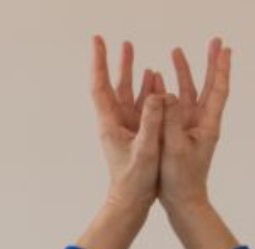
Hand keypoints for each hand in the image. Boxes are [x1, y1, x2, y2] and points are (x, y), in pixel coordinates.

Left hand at [90, 36, 165, 214]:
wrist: (131, 201)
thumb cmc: (135, 180)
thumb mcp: (146, 150)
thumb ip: (152, 122)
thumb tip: (157, 93)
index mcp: (110, 123)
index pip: (100, 86)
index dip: (99, 62)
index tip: (97, 42)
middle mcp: (114, 121)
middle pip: (111, 84)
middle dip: (114, 62)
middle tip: (116, 41)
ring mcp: (125, 126)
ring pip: (125, 91)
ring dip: (129, 71)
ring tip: (132, 50)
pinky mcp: (135, 132)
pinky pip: (139, 104)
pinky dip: (145, 87)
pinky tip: (153, 77)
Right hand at [161, 38, 230, 212]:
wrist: (182, 201)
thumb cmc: (181, 179)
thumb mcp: (175, 147)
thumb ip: (171, 120)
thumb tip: (167, 93)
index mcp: (207, 124)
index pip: (218, 89)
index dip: (221, 68)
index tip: (224, 48)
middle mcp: (201, 122)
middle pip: (207, 86)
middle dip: (208, 63)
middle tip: (213, 42)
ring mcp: (190, 128)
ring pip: (188, 93)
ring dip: (183, 73)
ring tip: (175, 54)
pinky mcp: (178, 135)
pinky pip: (174, 107)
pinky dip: (168, 91)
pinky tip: (159, 83)